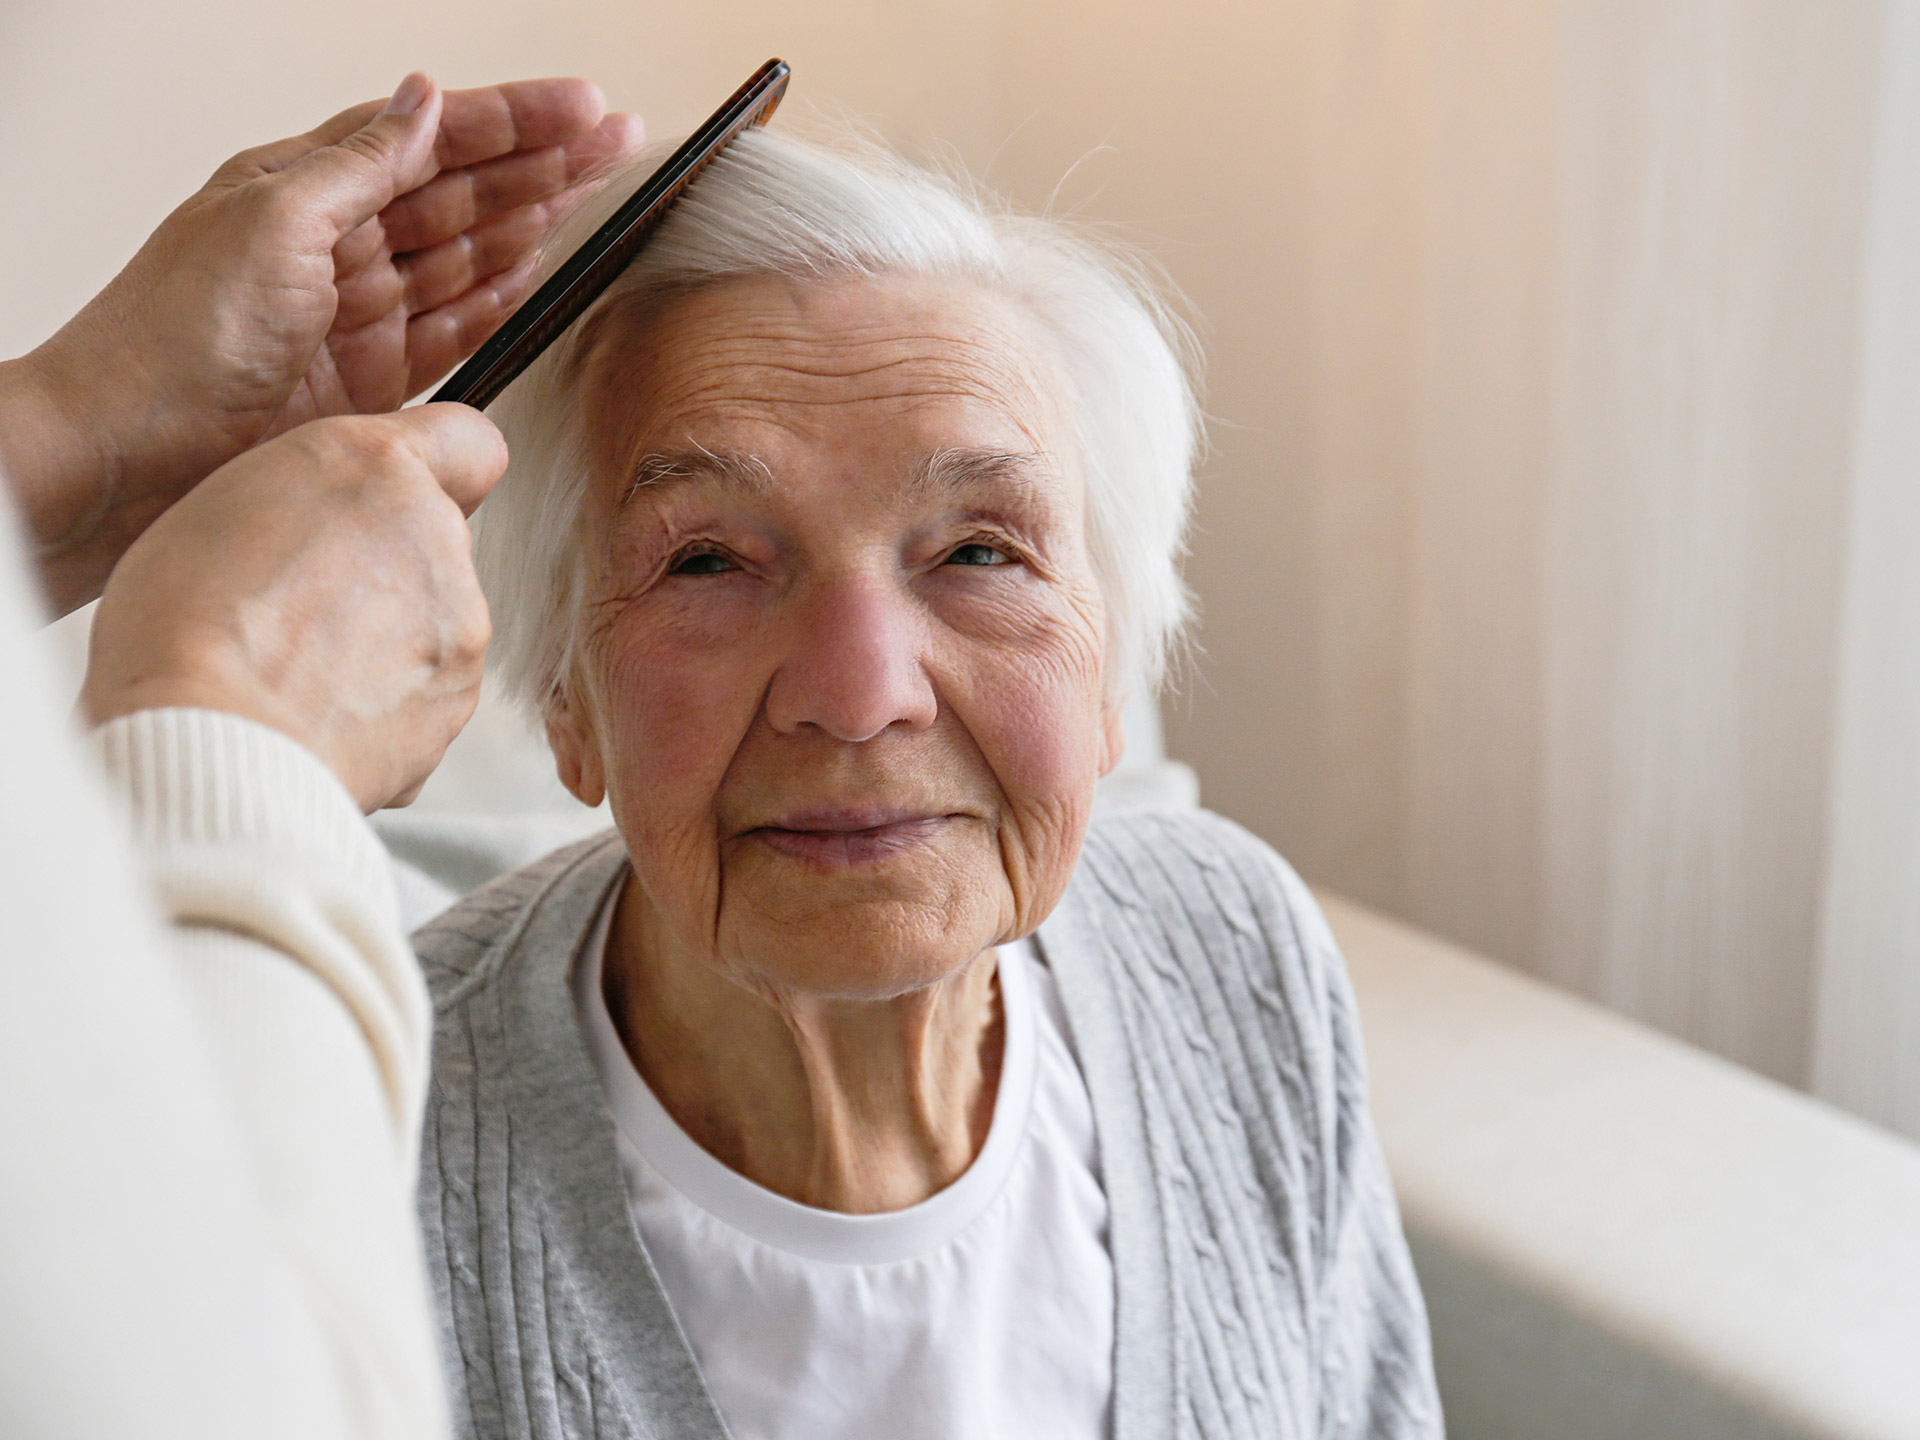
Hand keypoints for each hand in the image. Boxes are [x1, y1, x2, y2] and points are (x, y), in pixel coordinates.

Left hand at [1, 74, 641, 614]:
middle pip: (460, 191)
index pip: (428, 137)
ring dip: (531, 221)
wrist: (132, 454)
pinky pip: (452, 330)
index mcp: (302, 187)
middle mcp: (332, 246)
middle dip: (542, 163)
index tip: (581, 107)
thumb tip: (421, 100)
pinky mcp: (371, 385)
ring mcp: (355, 316)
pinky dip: (496, 301)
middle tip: (613, 143)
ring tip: (591, 193)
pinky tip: (531, 274)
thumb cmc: (171, 338)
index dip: (510, 119)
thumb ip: (359, 164)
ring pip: (466, 256)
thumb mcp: (272, 219)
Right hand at [82, 406, 506, 810]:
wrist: (215, 741)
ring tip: (301, 671)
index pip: (464, 439)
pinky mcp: (459, 697)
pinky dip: (388, 702)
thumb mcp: (222, 503)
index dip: (433, 471)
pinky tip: (320, 713)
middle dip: (387, 568)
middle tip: (304, 606)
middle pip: (435, 542)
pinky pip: (426, 691)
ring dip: (387, 639)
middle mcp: (437, 537)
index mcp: (376, 468)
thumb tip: (336, 525)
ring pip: (434, 619)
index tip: (398, 499)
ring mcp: (460, 621)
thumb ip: (310, 498)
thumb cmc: (188, 625)